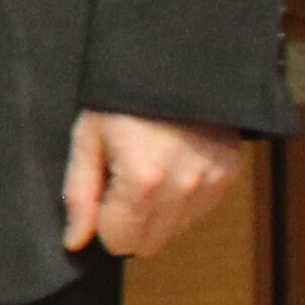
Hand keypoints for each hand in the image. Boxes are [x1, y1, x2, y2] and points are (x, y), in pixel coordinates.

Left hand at [62, 108, 247, 261]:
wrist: (176, 61)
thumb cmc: (123, 96)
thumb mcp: (88, 136)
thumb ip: (79, 194)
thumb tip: (76, 242)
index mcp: (142, 181)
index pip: (119, 242)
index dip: (103, 221)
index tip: (102, 191)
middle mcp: (182, 189)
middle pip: (148, 244)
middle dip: (128, 223)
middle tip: (122, 180)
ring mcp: (210, 184)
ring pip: (174, 232)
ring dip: (156, 213)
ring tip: (148, 167)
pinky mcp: (228, 176)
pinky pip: (198, 212)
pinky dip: (181, 200)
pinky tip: (171, 166)